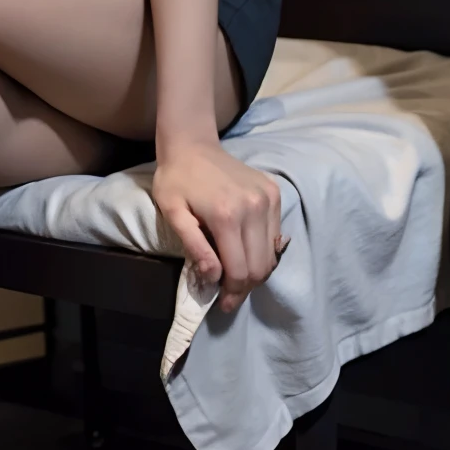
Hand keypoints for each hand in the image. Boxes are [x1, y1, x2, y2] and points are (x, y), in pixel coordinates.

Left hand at [152, 138, 284, 314]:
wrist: (193, 144)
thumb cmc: (176, 179)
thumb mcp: (173, 213)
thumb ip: (194, 246)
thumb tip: (214, 277)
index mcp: (226, 215)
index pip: (239, 270)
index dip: (232, 293)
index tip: (222, 304)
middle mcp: (254, 207)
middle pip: (259, 266)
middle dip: (245, 287)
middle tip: (229, 295)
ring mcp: (268, 198)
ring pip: (271, 254)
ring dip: (256, 271)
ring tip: (237, 276)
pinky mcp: (274, 192)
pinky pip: (276, 235)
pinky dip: (264, 250)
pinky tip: (246, 251)